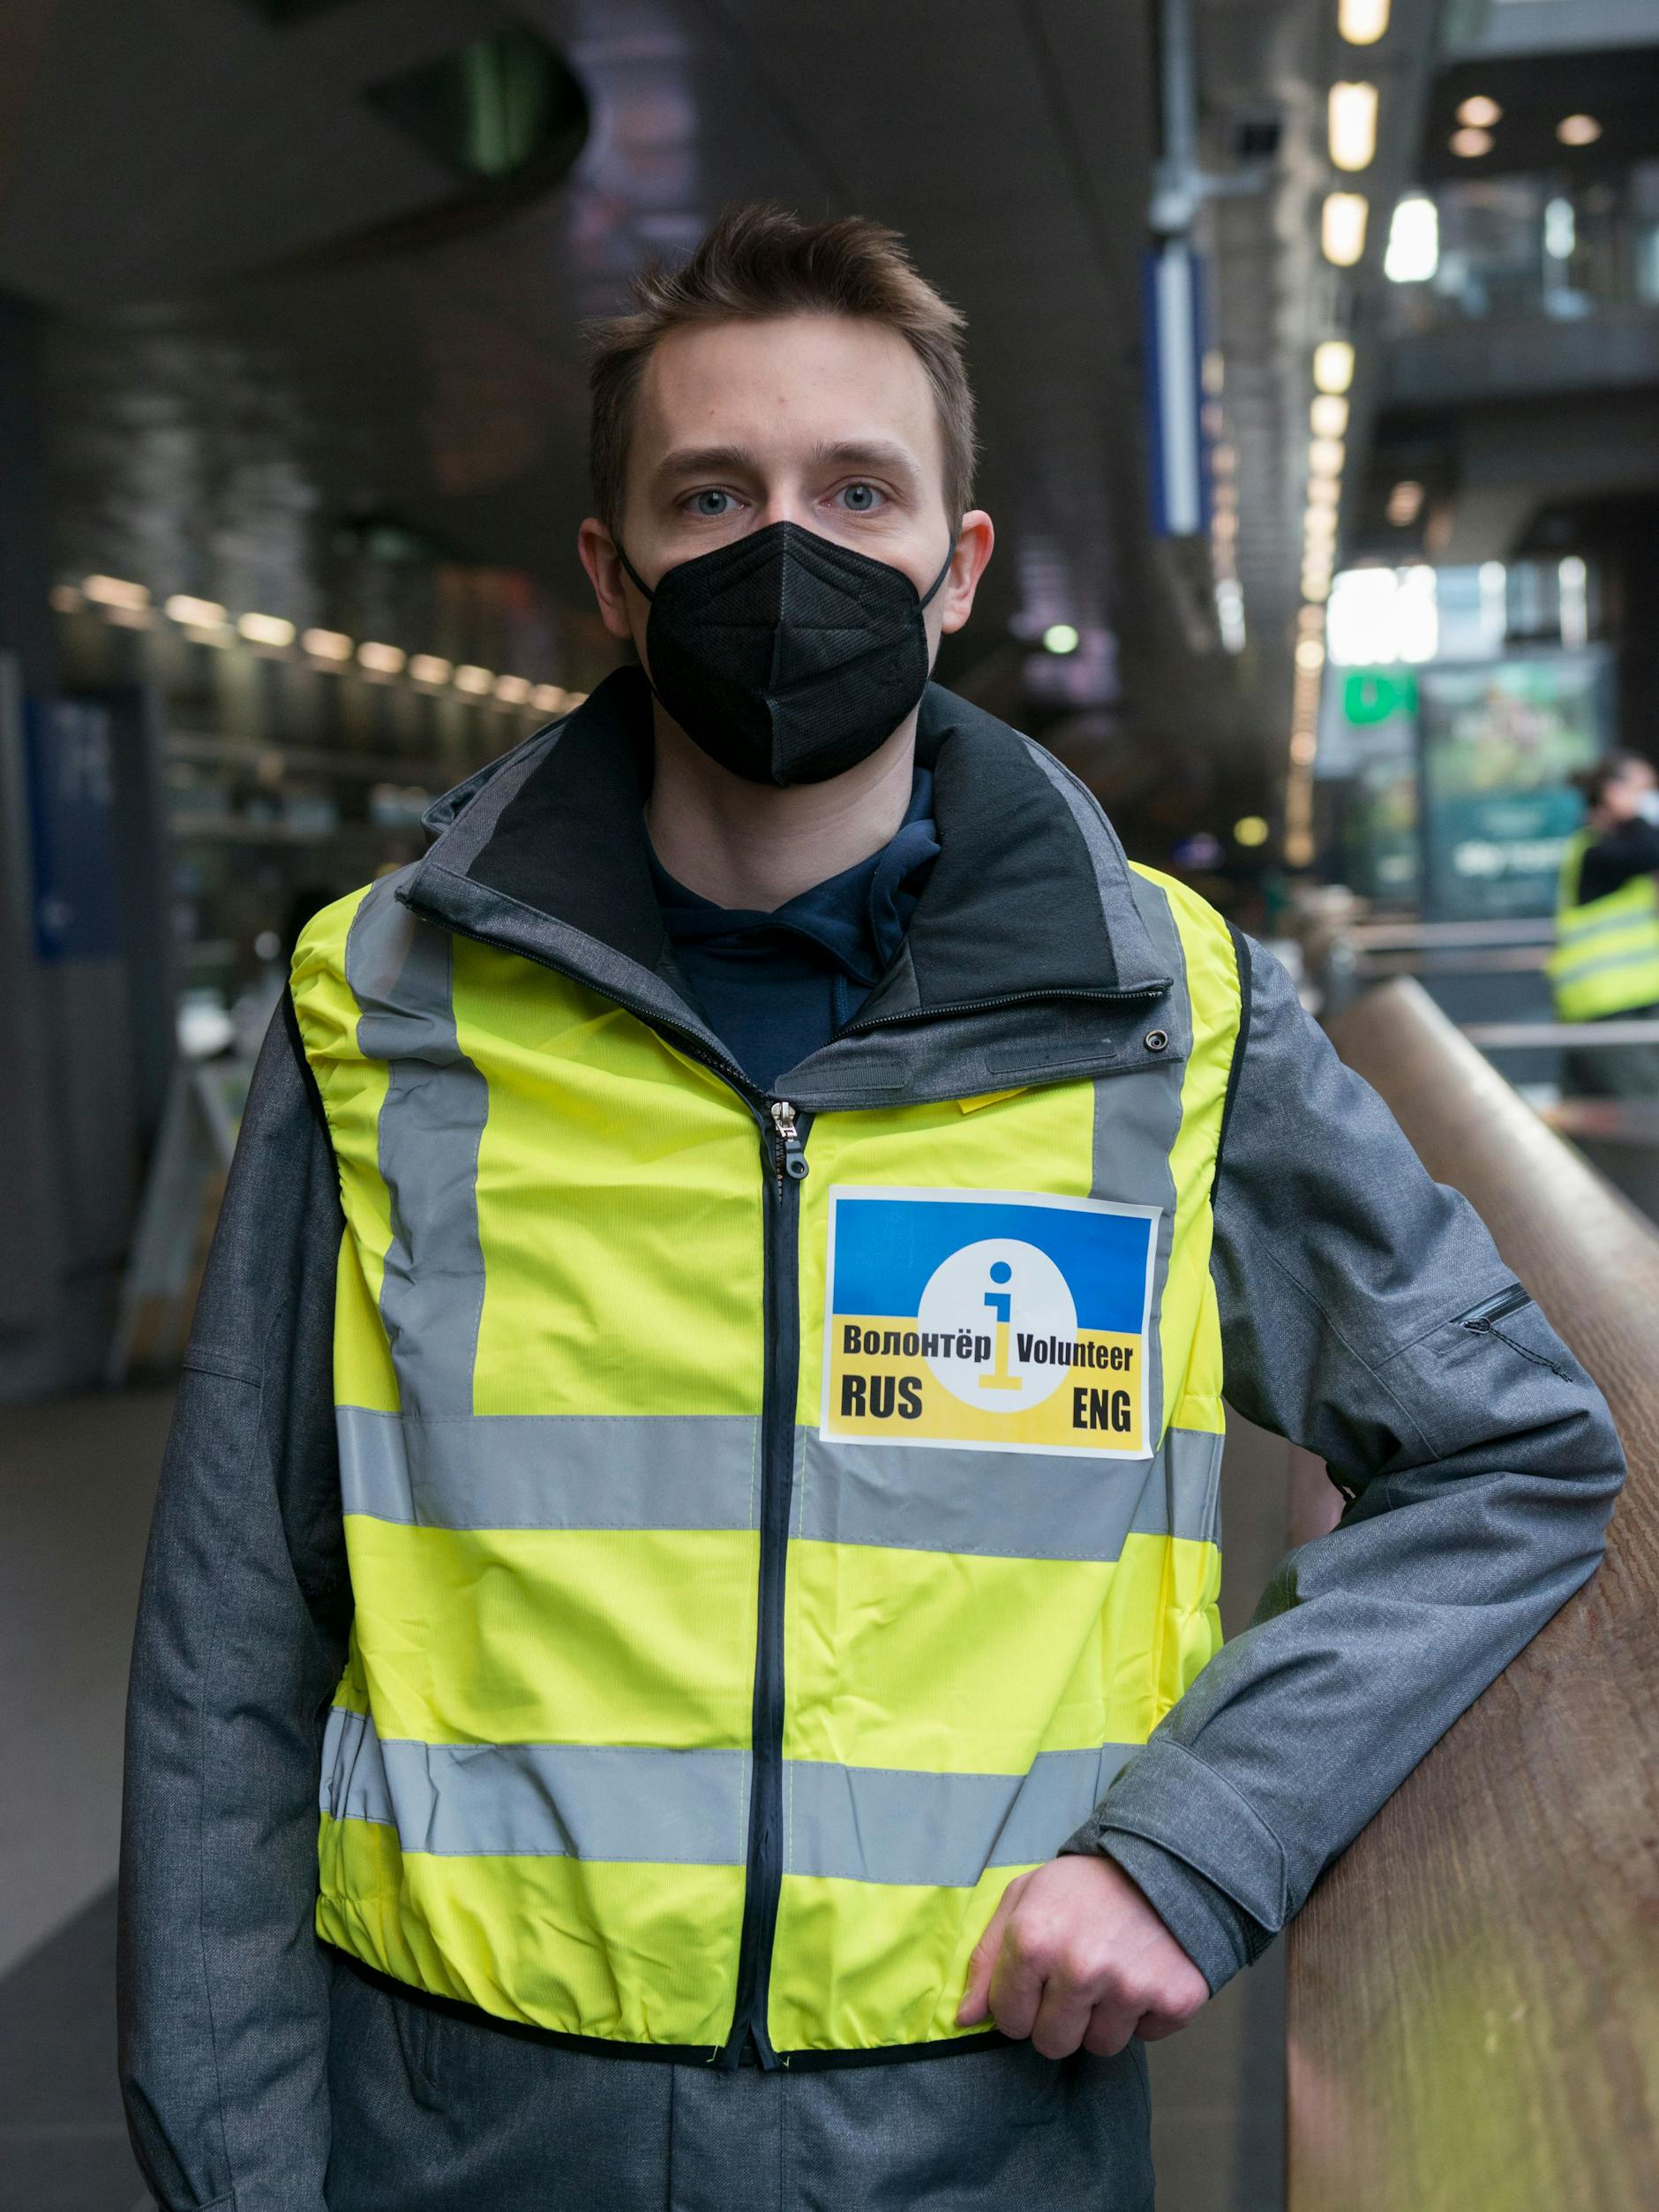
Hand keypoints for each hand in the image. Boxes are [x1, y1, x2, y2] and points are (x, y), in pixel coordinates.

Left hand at [956, 1854, 1209, 2059]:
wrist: (1161, 1859)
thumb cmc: (1083, 1884)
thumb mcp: (1023, 1899)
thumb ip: (987, 1959)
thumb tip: (965, 2018)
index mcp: (1033, 1941)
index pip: (1009, 2021)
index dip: (1021, 2004)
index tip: (1039, 1980)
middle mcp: (1080, 1968)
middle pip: (1053, 2044)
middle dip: (1060, 2018)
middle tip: (1078, 1977)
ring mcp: (1130, 1987)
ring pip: (1100, 2046)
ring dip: (1104, 2018)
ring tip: (1113, 1970)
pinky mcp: (1174, 2000)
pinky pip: (1146, 2037)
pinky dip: (1145, 2012)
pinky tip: (1144, 1971)